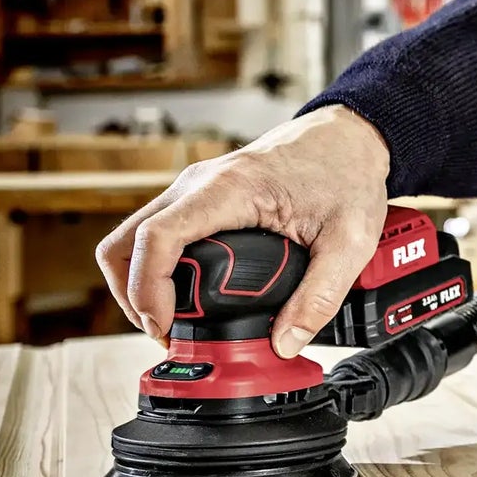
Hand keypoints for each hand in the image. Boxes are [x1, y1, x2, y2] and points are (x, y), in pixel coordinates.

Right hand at [96, 105, 390, 356]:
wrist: (350, 135)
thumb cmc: (347, 171)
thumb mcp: (350, 239)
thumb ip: (322, 294)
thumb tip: (286, 342)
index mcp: (229, 189)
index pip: (157, 237)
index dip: (146, 290)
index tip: (164, 328)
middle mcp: (199, 184)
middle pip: (126, 242)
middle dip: (133, 296)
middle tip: (166, 334)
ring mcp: (196, 188)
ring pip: (134, 238)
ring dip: (140, 283)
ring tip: (171, 322)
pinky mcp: (201, 196)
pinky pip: (158, 234)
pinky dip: (156, 268)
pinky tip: (185, 295)